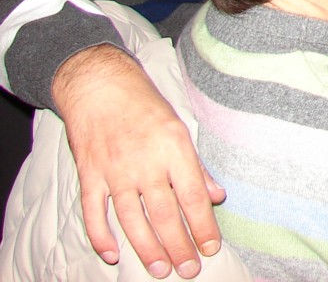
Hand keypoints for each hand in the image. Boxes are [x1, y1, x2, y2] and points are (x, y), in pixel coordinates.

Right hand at [52, 45, 224, 278]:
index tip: (211, 248)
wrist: (100, 84)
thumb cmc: (145, 104)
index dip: (203, 226)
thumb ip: (197, 166)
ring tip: (161, 269)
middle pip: (165, 214)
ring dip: (147, 248)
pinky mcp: (90, 174)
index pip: (194, 196)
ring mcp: (114, 170)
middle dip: (179, 246)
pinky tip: (113, 255)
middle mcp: (145, 162)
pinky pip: (95, 212)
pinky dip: (101, 236)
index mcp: (174, 147)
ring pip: (132, 220)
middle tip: (189, 270)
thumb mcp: (180, 127)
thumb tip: (217, 196)